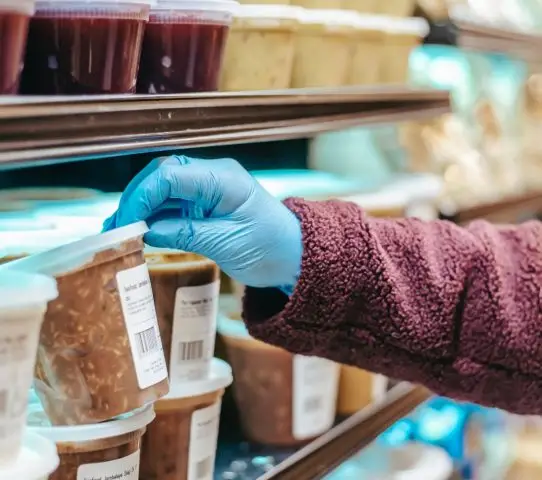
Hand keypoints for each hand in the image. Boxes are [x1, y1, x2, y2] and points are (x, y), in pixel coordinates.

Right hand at [104, 155, 301, 289]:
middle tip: (117, 227)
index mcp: (223, 179)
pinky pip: (172, 204)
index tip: (126, 223)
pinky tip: (139, 231)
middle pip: (162, 175)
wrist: (291, 254)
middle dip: (136, 199)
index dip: (142, 197)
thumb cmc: (270, 246)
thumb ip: (185, 233)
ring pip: (163, 189)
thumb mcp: (227, 244)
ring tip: (120, 231)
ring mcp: (208, 189)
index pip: (170, 176)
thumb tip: (146, 231)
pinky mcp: (204, 204)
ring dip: (141, 208)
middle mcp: (213, 177)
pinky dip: (153, 216)